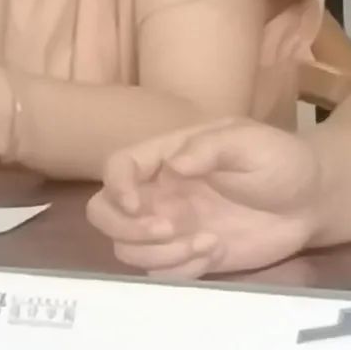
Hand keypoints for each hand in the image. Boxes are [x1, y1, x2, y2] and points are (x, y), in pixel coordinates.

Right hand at [86, 119, 321, 277]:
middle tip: (167, 229)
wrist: (311, 200)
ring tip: (204, 244)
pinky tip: (214, 252)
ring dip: (157, 253)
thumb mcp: (246, 140)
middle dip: (124, 227)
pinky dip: (181, 270)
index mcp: (163, 157)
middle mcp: (157, 192)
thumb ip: (208, 147)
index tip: (140, 206)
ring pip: (127, 248)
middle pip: (103, 211)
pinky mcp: (189, 255)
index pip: (116, 167)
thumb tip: (174, 164)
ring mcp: (171, 226)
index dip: (116, 187)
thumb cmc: (276, 159)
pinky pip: (162, 273)